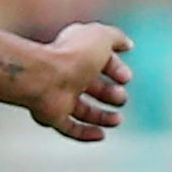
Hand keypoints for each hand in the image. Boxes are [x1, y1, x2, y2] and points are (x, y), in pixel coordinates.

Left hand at [23, 23, 133, 142]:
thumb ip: (116, 37)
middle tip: (121, 98)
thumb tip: (127, 44)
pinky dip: (85, 133)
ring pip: (81, 109)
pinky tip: (101, 135)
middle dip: (110, 93)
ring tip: (117, 120)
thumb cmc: (73, 56)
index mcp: (75, 52)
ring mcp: (57, 96)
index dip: (115, 68)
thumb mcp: (101, 37)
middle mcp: (65, 73)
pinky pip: (69, 127)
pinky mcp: (52, 116)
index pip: (98, 61)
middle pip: (90, 86)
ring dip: (101, 116)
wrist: (44, 78)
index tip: (127, 78)